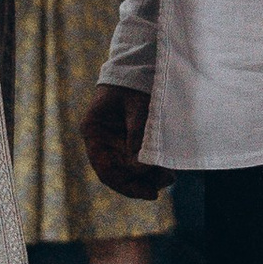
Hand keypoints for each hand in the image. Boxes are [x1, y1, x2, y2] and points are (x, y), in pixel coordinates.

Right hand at [80, 83, 166, 202]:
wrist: (135, 70)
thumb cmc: (132, 84)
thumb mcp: (136, 105)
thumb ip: (137, 132)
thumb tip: (141, 165)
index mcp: (93, 132)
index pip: (104, 168)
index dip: (124, 184)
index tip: (147, 192)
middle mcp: (102, 143)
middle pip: (117, 174)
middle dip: (139, 185)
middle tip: (159, 190)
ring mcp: (115, 144)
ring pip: (129, 172)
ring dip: (148, 179)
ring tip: (168, 179)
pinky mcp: (129, 144)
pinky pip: (139, 163)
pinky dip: (152, 170)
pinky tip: (167, 172)